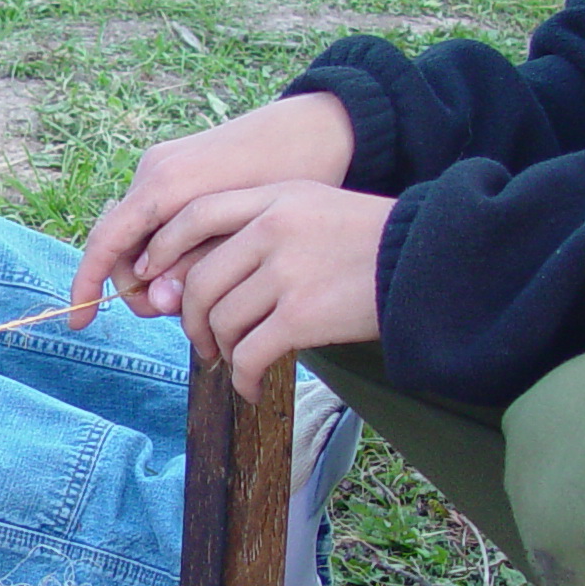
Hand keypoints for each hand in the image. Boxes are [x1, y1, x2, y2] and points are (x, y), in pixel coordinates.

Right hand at [69, 92, 355, 325]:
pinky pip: (154, 217)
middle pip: (121, 244)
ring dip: (154, 269)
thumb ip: (194, 268)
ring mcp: (162, 166)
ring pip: (139, 233)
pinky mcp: (176, 167)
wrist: (318, 127)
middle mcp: (153, 171)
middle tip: (173, 314)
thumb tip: (153, 302)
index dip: (87, 286)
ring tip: (192, 291)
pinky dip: (165, 247)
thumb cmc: (288, 178)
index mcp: (165, 184)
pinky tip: (197, 263)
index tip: (80, 324)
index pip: (106, 241)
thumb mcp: (243, 234)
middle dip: (137, 285)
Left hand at [140, 181, 394, 398]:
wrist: (430, 262)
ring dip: (221, 350)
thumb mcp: (316, 207)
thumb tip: (201, 278)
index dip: (165, 248)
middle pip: (200, 279)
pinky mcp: (301, 315)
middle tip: (201, 341)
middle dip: (191, 319)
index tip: (154, 276)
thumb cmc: (372, 241)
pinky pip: (248, 354)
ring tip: (236, 361)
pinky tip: (250, 387)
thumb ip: (262, 227)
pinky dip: (242, 377)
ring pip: (221, 320)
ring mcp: (286, 272)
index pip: (196, 214)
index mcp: (274, 198)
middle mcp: (274, 229)